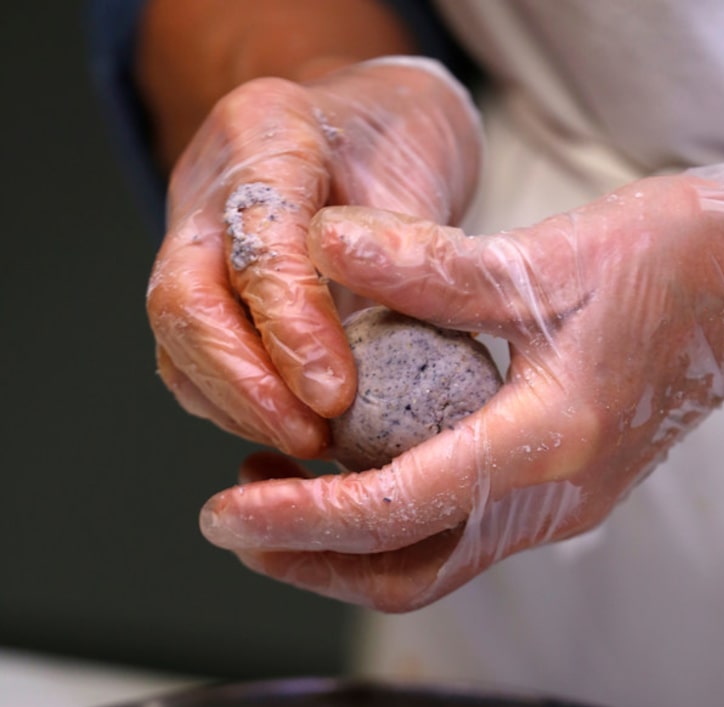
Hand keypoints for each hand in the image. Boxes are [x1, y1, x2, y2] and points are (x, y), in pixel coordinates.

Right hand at [146, 57, 480, 456]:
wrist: (366, 127)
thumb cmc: (399, 147)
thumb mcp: (425, 177)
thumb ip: (403, 258)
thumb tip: (393, 362)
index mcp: (269, 134)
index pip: (256, 242)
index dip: (289, 326)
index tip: (333, 394)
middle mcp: (209, 188)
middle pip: (184, 302)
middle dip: (246, 387)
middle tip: (310, 436)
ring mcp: (189, 240)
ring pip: (178, 342)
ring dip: (239, 408)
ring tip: (307, 443)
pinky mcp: (195, 292)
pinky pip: (192, 364)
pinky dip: (238, 409)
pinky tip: (289, 431)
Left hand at [199, 162, 723, 609]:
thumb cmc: (669, 264)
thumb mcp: (543, 257)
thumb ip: (430, 266)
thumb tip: (322, 250)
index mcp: (546, 444)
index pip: (398, 511)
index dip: (301, 521)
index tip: (224, 514)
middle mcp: (552, 500)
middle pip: (408, 575)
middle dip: (310, 562)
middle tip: (233, 523)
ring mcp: (558, 508)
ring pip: (433, 567)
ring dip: (346, 552)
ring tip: (273, 497)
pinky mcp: (559, 496)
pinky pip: (460, 536)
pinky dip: (392, 525)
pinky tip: (350, 474)